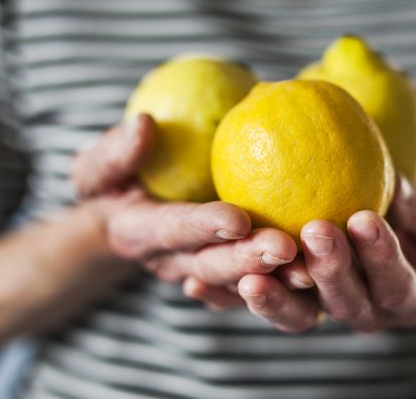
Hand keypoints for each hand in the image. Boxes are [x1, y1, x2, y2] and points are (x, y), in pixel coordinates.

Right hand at [71, 114, 296, 303]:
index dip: (202, 227)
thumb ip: (113, 152)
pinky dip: (288, 287)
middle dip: (248, 261)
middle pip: (214, 266)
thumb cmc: (116, 181)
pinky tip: (319, 273)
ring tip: (314, 267)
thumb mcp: (96, 166)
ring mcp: (206, 273)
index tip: (236, 218)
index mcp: (140, 235)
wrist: (131, 216)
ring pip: (243, 286)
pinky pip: (263, 289)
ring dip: (279, 282)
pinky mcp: (234, 276)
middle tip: (285, 248)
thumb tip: (143, 125)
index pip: (173, 230)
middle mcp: (175, 263)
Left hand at [235, 175, 415, 332]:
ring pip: (297, 315)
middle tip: (313, 231)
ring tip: (250, 276)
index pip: (396, 282)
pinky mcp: (287, 304)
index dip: (382, 255)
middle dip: (330, 270)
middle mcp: (365, 312)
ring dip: (274, 297)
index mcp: (407, 296)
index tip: (364, 217)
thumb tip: (393, 184)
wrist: (404, 254)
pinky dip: (227, 300)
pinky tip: (196, 286)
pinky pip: (259, 305)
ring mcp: (324, 313)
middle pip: (345, 304)